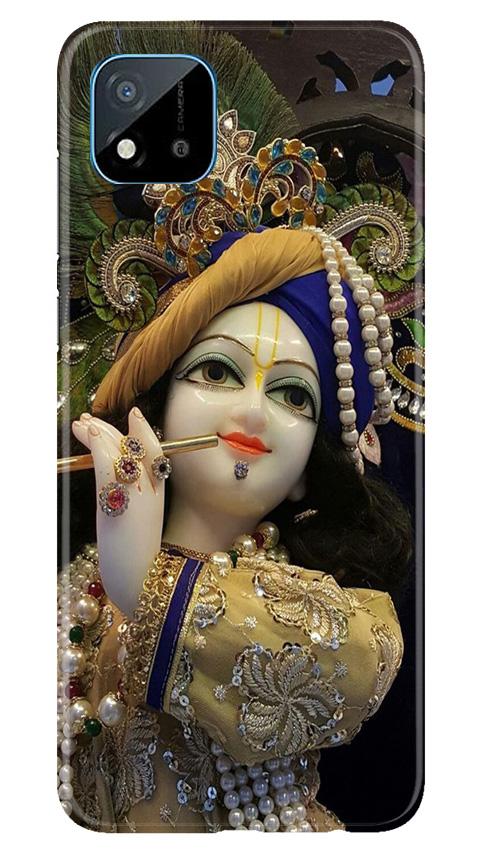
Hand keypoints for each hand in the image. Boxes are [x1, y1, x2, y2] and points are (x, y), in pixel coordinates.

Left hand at [72, 408, 165, 617]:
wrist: (140, 580)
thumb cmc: (136, 557)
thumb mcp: (137, 522)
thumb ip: (133, 500)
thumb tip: (119, 483)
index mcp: (159, 494)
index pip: (156, 452)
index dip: (144, 431)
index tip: (132, 415)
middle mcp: (152, 490)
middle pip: (137, 446)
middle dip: (112, 429)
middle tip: (90, 421)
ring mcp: (138, 494)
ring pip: (120, 451)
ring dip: (99, 433)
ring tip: (82, 424)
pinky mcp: (120, 501)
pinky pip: (108, 464)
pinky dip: (97, 446)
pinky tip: (88, 435)